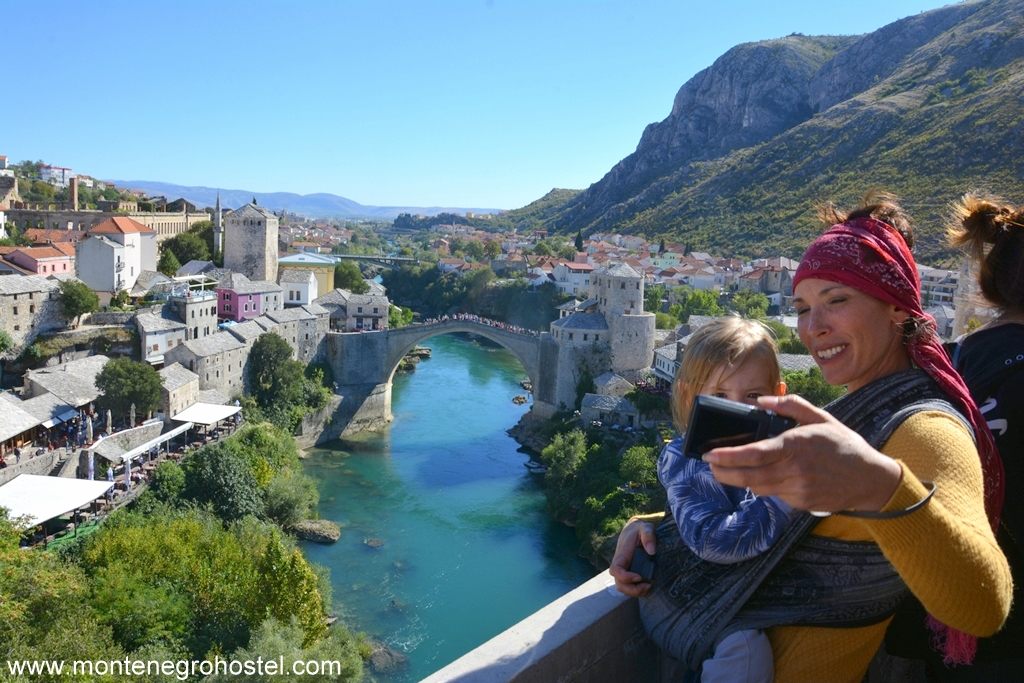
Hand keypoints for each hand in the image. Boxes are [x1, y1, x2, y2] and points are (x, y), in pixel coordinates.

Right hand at [609, 517, 656, 596]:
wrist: (637, 530)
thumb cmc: (640, 529)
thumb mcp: (645, 527)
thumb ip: (648, 535)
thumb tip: (651, 551)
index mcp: (621, 555)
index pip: (616, 570)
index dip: (625, 577)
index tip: (639, 577)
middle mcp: (621, 565)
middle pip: (619, 583)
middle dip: (631, 590)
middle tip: (647, 586)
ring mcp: (625, 570)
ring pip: (623, 587)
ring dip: (635, 592)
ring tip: (648, 587)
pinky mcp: (631, 574)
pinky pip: (629, 587)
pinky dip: (638, 591)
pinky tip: (648, 586)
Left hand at [702, 395, 902, 512]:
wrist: (870, 479)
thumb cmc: (844, 444)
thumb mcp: (820, 417)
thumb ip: (789, 405)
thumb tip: (761, 400)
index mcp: (796, 446)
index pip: (755, 453)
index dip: (728, 456)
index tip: (709, 454)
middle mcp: (794, 470)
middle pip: (748, 476)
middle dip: (723, 472)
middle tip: (709, 464)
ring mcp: (798, 490)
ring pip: (757, 487)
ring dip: (739, 479)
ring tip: (725, 470)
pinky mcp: (801, 503)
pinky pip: (774, 494)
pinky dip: (764, 485)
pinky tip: (761, 476)